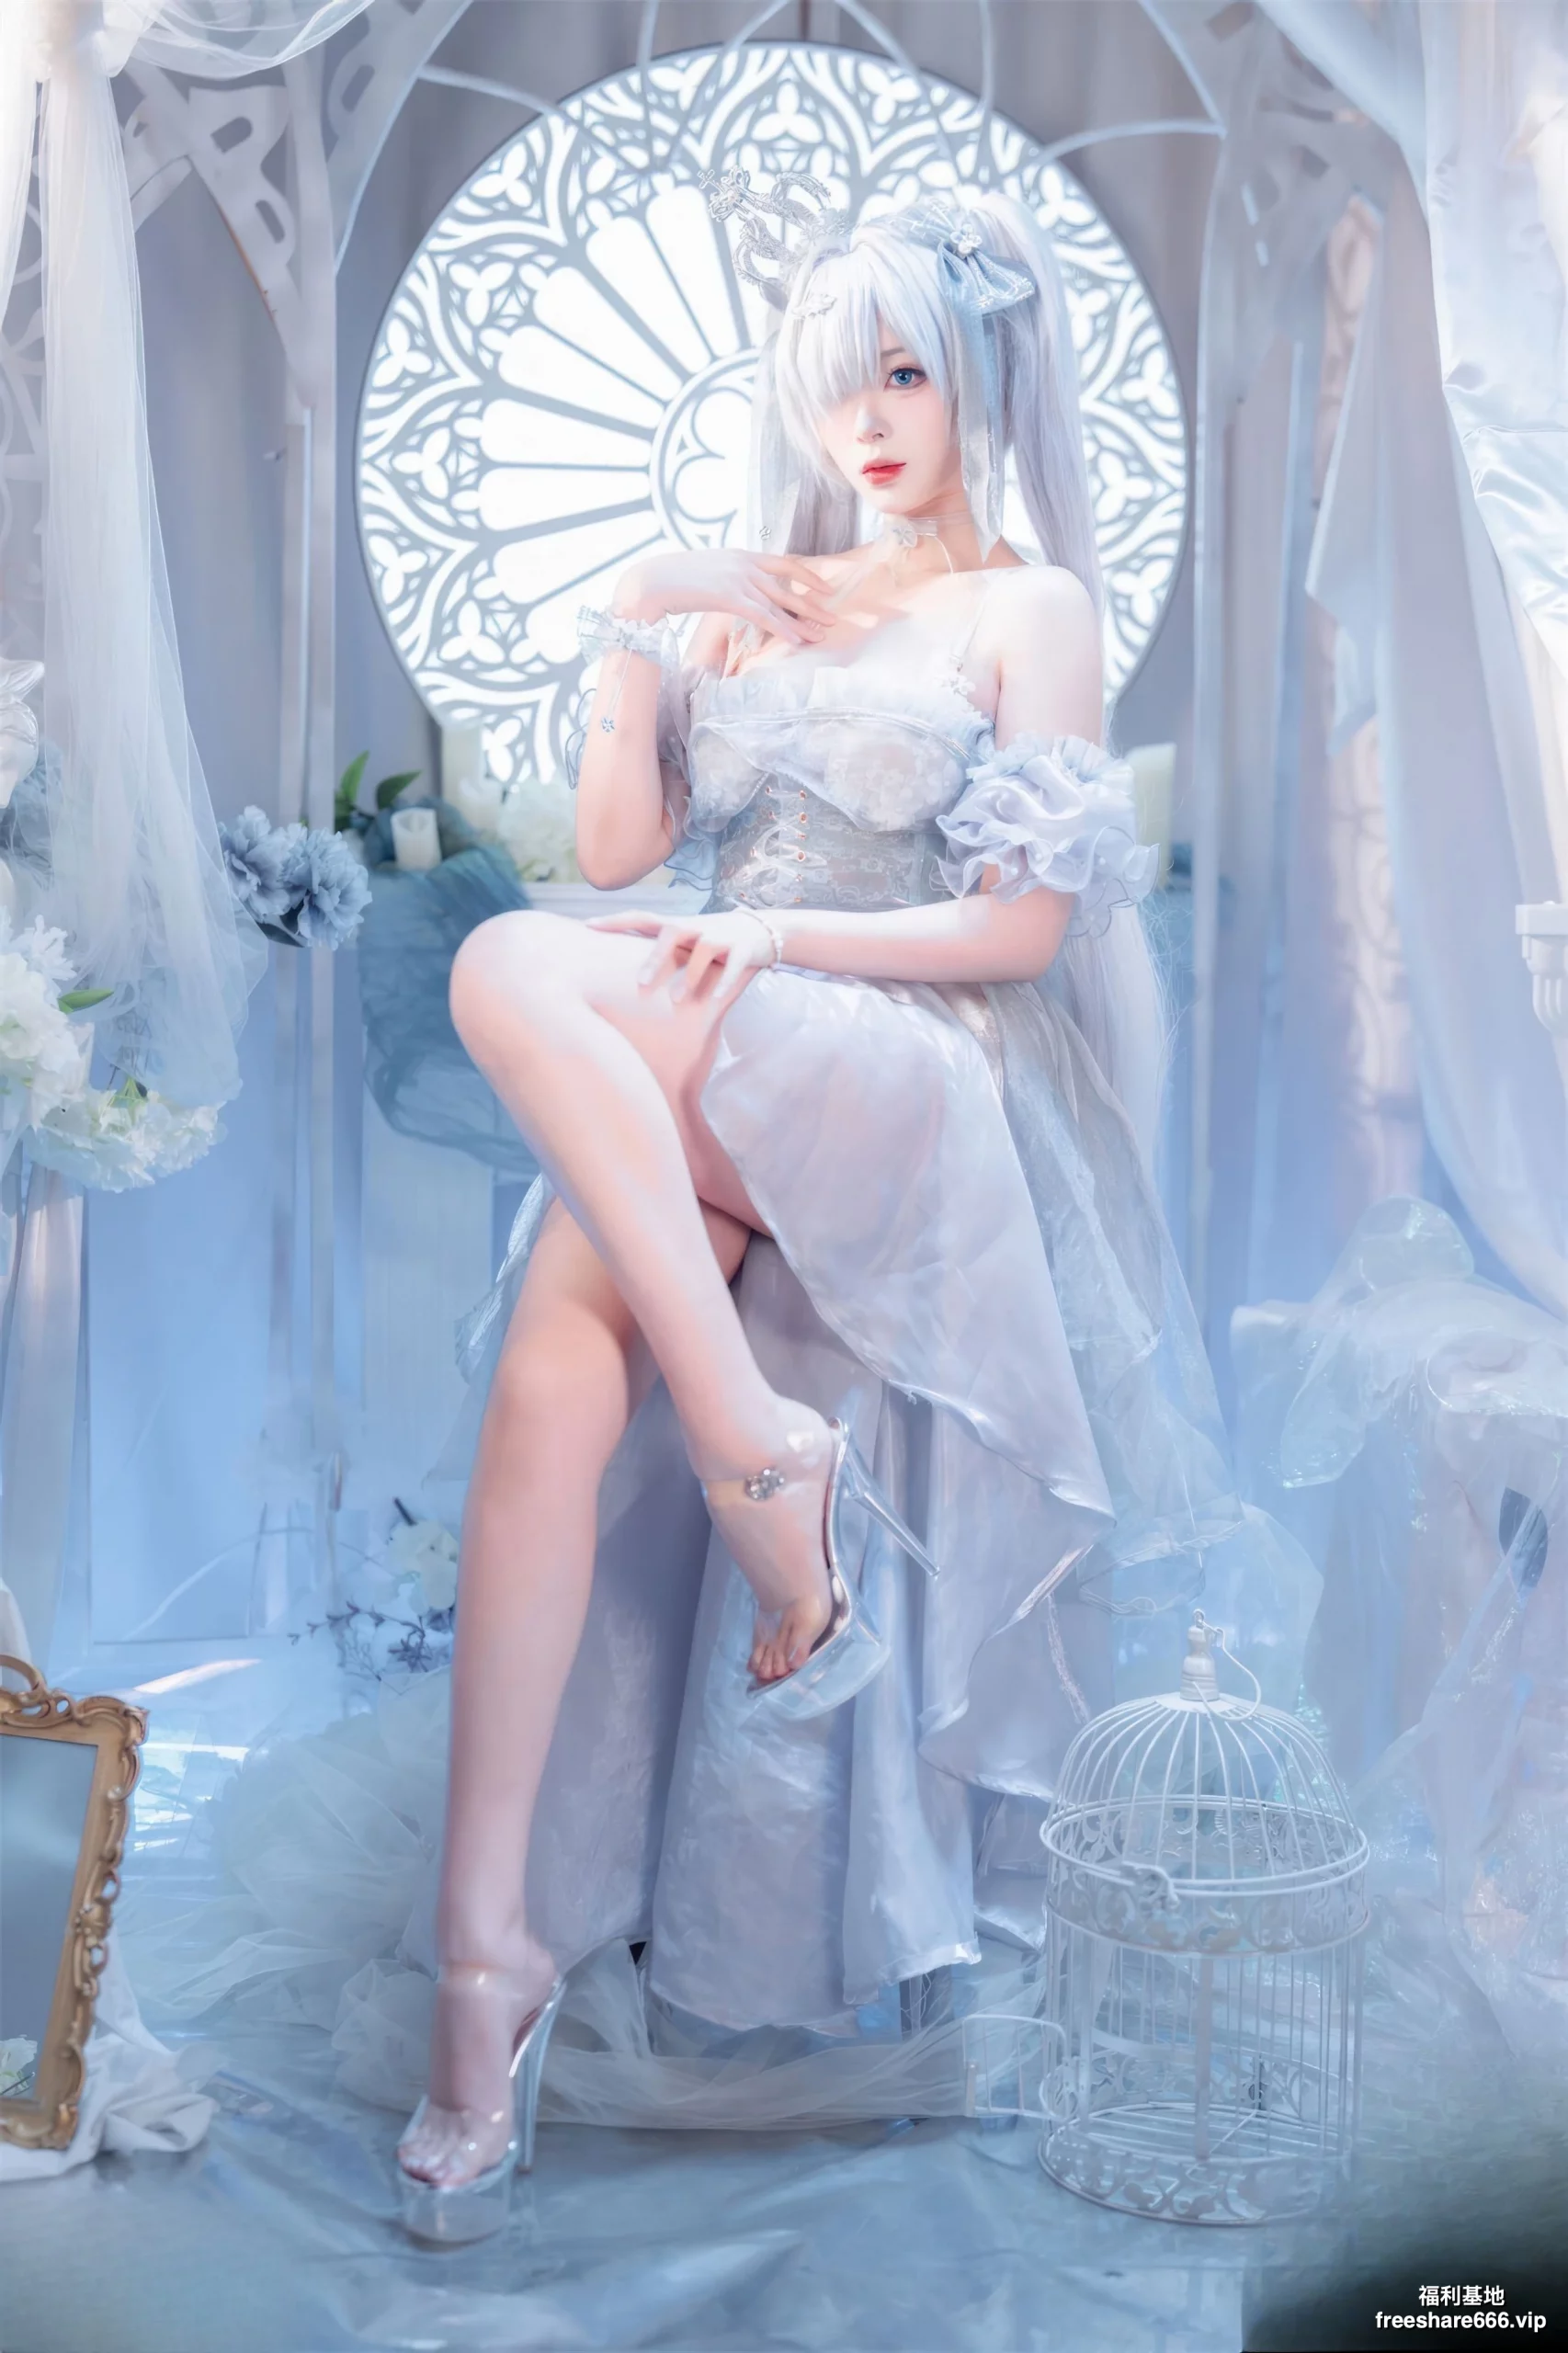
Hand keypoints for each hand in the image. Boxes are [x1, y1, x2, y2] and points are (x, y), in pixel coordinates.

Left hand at [586, 906, 778, 1007]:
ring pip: (704, 950)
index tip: (588, 926)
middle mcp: (697, 927)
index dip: (615, 921)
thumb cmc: (710, 941)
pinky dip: (725, 982)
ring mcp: (722, 937)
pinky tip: (715, 998)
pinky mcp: (744, 950)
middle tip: (641, 983)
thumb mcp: (683, 942)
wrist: (760, 930)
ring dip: (690, 975)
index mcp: (677, 926)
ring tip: (678, 1000)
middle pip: (673, 933)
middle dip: (657, 957)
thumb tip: (617, 969)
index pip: (641, 918)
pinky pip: (734, 966)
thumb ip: (656, 950)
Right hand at [612, 550, 836, 645]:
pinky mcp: (729, 597)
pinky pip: (763, 616)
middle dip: (813, 602)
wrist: (649, 581)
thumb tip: (735, 593)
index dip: (807, 575)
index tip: (825, 587)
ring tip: (823, 633)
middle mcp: (744, 563)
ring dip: (803, 620)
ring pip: (779, 603)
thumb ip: (726, 578)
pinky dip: (782, 628)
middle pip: (788, 585)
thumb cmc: (672, 580)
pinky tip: (797, 640)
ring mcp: (737, 578)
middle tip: (834, 617)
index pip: (783, 563)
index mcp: (740, 555)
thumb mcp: (706, 573)